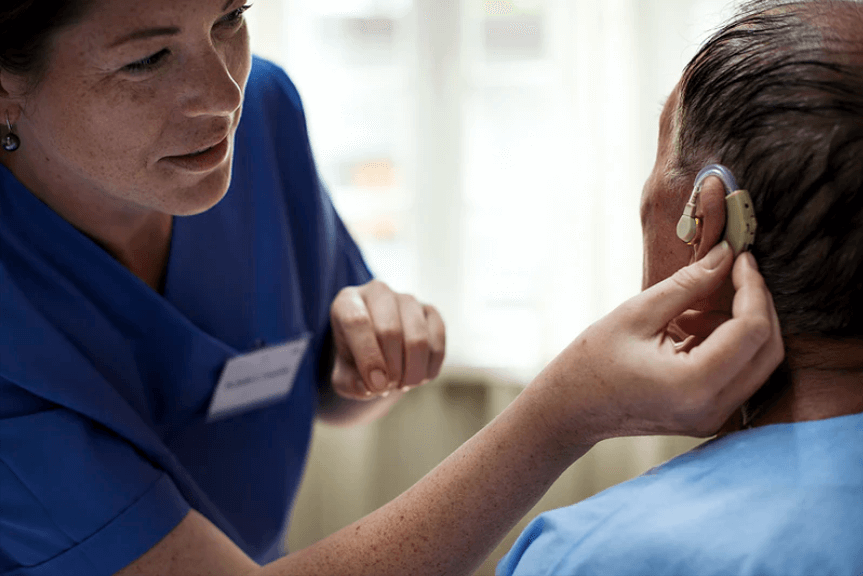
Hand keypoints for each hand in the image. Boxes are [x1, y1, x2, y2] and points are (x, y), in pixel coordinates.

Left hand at [329, 280, 445, 399]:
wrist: (377, 352)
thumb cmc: (356, 361)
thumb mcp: (344, 376)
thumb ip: (350, 384)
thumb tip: (369, 386)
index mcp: (347, 301)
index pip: (357, 322)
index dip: (368, 357)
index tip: (376, 385)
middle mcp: (378, 292)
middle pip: (389, 330)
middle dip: (392, 369)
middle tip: (387, 387)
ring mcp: (407, 299)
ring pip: (417, 338)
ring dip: (412, 372)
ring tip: (402, 384)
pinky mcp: (430, 311)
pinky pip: (437, 343)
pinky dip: (429, 369)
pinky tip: (418, 377)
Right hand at [533, 241, 783, 442]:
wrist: (571, 408)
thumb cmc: (593, 362)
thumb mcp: (637, 313)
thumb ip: (688, 284)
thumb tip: (727, 254)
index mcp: (694, 384)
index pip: (752, 330)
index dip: (753, 288)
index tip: (740, 257)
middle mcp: (713, 409)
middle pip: (768, 349)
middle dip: (757, 304)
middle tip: (733, 271)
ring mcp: (714, 418)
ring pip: (760, 362)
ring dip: (742, 325)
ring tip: (694, 309)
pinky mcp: (711, 416)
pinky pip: (742, 374)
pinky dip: (729, 344)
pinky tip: (691, 330)